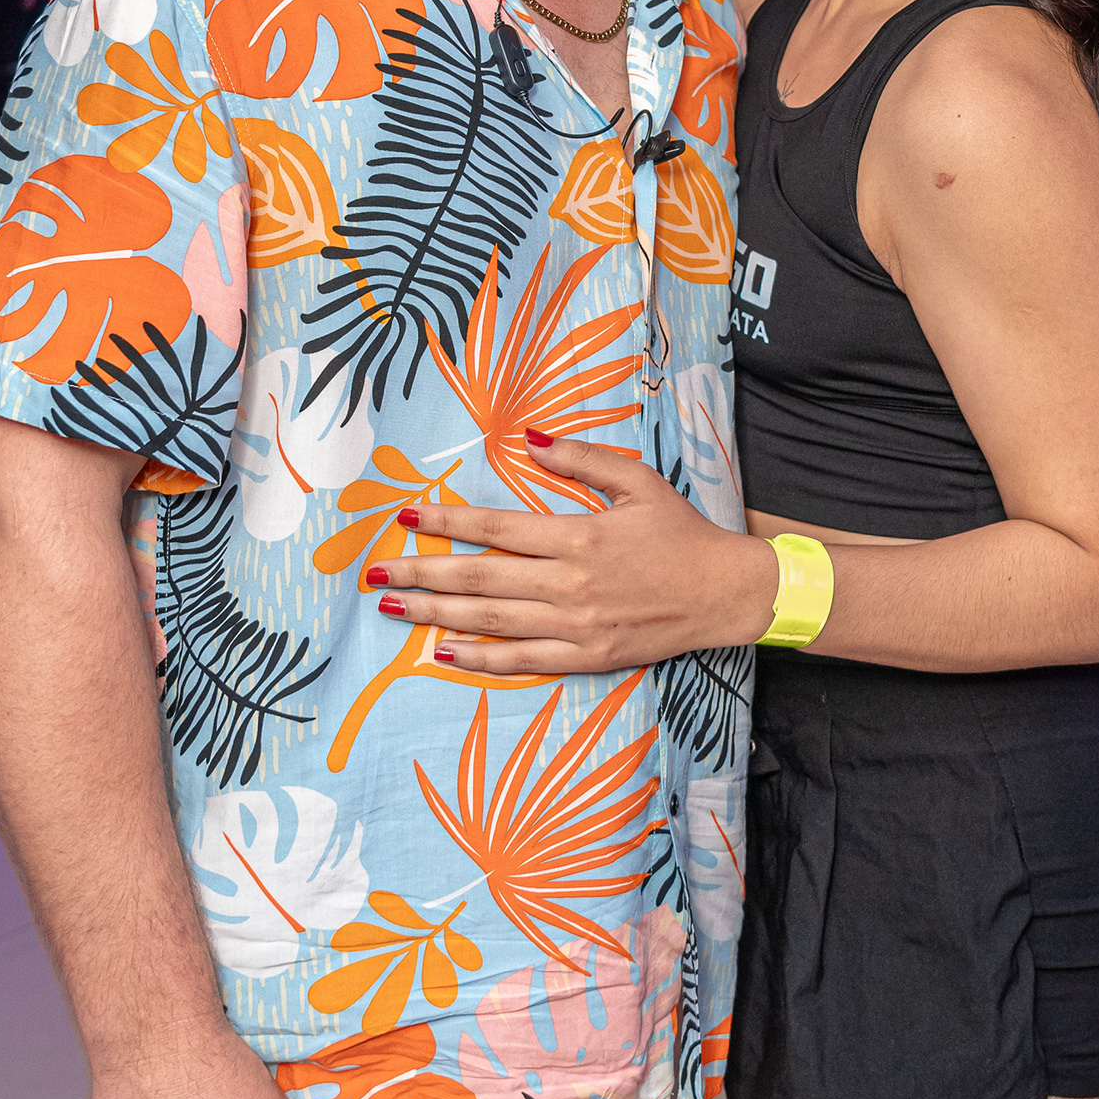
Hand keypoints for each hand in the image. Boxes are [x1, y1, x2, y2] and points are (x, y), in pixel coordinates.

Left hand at [364, 434, 777, 673]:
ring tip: (393, 606)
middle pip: (480, 578)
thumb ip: (582, 459)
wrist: (724, 593)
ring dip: (436, 613)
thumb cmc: (681, 533)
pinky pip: (522, 660)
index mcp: (580, 536)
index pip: (496, 529)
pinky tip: (443, 652)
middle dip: (422, 572)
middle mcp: (570, 584)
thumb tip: (530, 438)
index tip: (405, 518)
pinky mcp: (587, 656)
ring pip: (491, 621)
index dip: (446, 523)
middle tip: (374, 572)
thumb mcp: (638, 481)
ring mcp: (576, 625)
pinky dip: (480, 659)